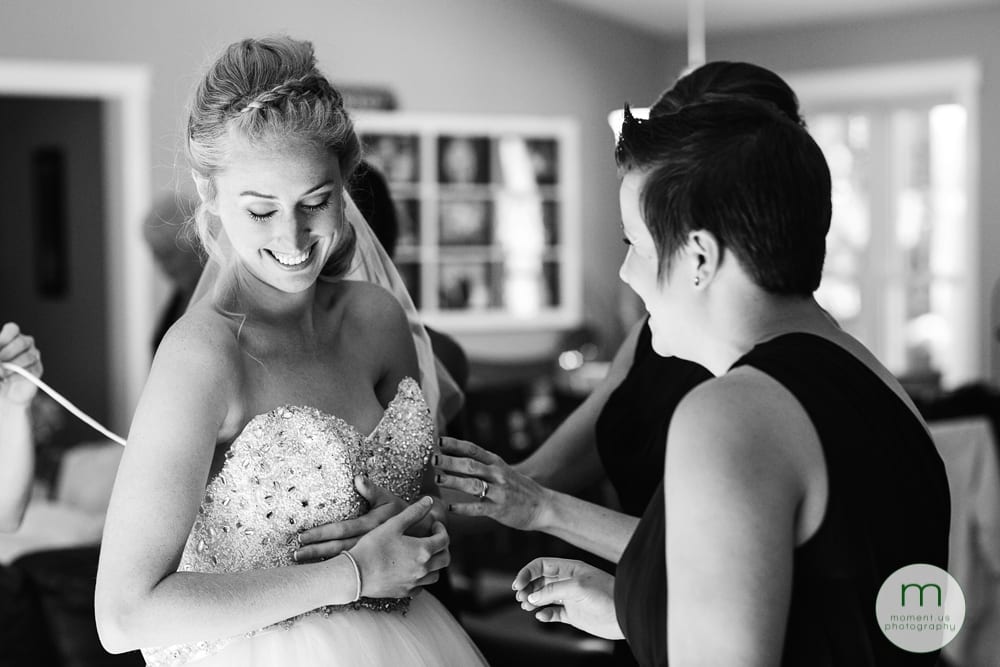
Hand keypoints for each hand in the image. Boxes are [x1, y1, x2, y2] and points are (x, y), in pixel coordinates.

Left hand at [0, 323, 42, 405]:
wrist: (3, 396)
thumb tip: (1, 366)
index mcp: (10, 338)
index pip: (12, 329)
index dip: (4, 337)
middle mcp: (23, 345)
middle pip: (22, 341)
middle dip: (8, 353)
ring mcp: (33, 356)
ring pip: (29, 356)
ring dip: (12, 366)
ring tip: (2, 374)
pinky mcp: (37, 369)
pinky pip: (32, 370)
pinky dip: (19, 376)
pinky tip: (9, 380)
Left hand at [294, 476, 434, 561]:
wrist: (426, 535)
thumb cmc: (404, 515)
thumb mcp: (389, 501)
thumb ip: (372, 490)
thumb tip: (358, 478)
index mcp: (371, 525)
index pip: (340, 530)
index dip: (320, 533)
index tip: (302, 537)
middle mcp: (369, 542)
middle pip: (337, 549)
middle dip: (315, 551)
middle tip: (296, 555)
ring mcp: (372, 555)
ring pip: (343, 561)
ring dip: (322, 562)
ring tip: (303, 566)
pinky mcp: (375, 565)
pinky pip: (353, 570)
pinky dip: (337, 572)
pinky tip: (324, 575)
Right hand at [347, 496, 449, 598]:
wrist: (355, 574)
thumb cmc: (373, 547)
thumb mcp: (393, 524)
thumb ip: (414, 512)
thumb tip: (429, 500)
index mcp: (423, 550)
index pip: (444, 539)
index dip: (442, 529)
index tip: (434, 525)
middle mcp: (423, 569)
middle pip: (445, 558)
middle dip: (442, 546)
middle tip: (433, 538)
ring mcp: (415, 583)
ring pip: (435, 575)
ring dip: (434, 563)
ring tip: (424, 554)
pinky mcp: (405, 592)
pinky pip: (421, 587)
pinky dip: (421, 578)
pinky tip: (412, 570)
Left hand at [435, 437, 549, 530]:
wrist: (544, 506)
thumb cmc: (519, 489)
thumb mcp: (503, 471)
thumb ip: (484, 466)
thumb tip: (458, 461)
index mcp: (496, 463)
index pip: (473, 449)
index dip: (455, 444)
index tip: (439, 440)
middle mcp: (497, 474)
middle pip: (470, 465)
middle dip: (449, 461)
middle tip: (432, 458)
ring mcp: (499, 491)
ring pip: (472, 484)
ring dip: (454, 481)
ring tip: (438, 478)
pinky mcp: (499, 509)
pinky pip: (479, 507)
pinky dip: (464, 507)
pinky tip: (450, 507)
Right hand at [512, 557, 623, 639]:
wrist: (624, 616)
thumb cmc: (607, 595)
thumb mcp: (577, 587)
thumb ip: (552, 590)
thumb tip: (532, 597)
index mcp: (569, 568)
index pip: (541, 565)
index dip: (527, 573)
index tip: (518, 585)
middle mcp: (567, 581)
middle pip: (539, 581)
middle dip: (528, 588)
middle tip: (521, 598)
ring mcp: (569, 598)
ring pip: (543, 597)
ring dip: (533, 600)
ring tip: (527, 606)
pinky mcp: (573, 614)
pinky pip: (553, 613)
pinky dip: (544, 614)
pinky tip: (541, 616)